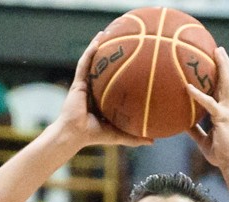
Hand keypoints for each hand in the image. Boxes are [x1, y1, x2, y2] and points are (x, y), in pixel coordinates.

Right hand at [55, 32, 152, 148]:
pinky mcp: (77, 83)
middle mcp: (93, 89)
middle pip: (102, 67)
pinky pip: (84, 64)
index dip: (120, 69)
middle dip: (109, 54)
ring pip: (92, 61)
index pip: (112, 80)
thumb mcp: (118, 134)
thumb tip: (153, 142)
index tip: (132, 60)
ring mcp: (84, 85)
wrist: (74, 135)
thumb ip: (134, 137)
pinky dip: (90, 51)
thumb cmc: (93, 136)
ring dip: (98, 46)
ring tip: (105, 32)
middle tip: (120, 41)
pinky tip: (98, 41)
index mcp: (101, 98)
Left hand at [184, 46, 228, 170]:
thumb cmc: (219, 153)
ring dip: (222, 67)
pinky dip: (198, 95)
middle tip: (219, 49)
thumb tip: (183, 123)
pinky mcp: (223, 118)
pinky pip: (209, 104)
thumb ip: (195, 129)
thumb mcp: (203, 140)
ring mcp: (228, 111)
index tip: (217, 61)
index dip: (222, 74)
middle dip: (225, 64)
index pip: (224, 88)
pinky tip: (188, 88)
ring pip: (226, 84)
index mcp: (226, 110)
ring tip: (217, 52)